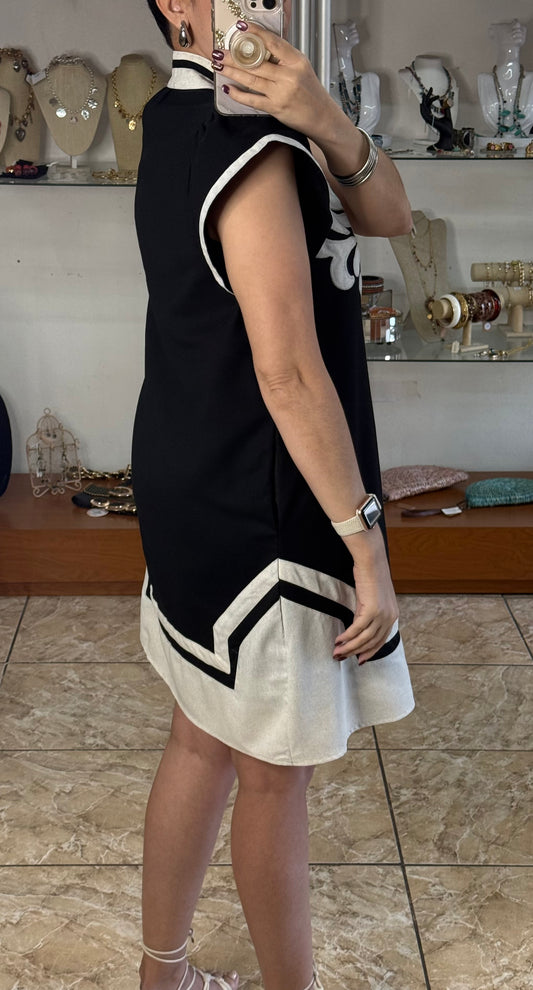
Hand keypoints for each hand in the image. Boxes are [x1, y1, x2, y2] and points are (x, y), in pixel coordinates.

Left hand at [213, 23, 339, 141]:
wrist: (321, 116)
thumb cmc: (311, 92)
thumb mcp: (302, 68)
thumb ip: (283, 58)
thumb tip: (261, 48)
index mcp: (296, 61)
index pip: (273, 43)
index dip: (256, 34)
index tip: (242, 27)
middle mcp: (288, 76)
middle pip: (256, 62)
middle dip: (234, 56)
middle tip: (220, 52)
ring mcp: (281, 92)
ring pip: (251, 79)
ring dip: (232, 72)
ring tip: (219, 65)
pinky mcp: (275, 108)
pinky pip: (252, 100)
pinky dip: (238, 94)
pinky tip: (228, 88)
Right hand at [332, 529, 398, 664]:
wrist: (371, 560)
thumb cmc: (370, 575)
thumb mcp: (372, 598)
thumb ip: (369, 613)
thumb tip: (358, 627)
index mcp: (392, 615)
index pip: (381, 640)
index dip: (369, 652)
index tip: (358, 659)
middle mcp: (390, 617)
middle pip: (372, 642)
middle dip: (355, 652)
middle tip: (340, 657)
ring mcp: (382, 614)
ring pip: (364, 639)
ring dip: (349, 647)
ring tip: (336, 652)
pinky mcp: (371, 610)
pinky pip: (357, 629)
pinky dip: (347, 636)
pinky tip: (338, 640)